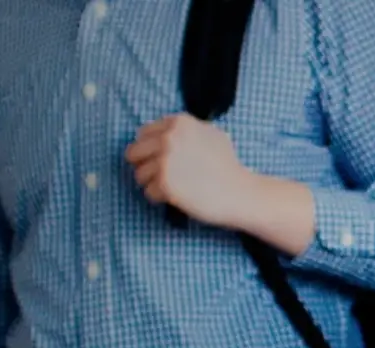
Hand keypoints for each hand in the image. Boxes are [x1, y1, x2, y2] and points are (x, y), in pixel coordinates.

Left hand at [125, 114, 253, 227]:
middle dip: (146, 165)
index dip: (151, 149)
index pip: (143, 133)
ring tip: (173, 187)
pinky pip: (148, 192)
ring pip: (139, 174)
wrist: (240, 193)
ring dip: (152, 184)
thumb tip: (161, 134)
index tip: (163, 160)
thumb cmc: (228, 167)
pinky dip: (160, 198)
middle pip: (134, 152)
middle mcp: (169, 137)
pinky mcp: (165, 183)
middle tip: (162, 176)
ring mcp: (166, 160)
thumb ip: (185, 131)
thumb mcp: (211, 135)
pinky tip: (178, 198)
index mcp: (179, 123)